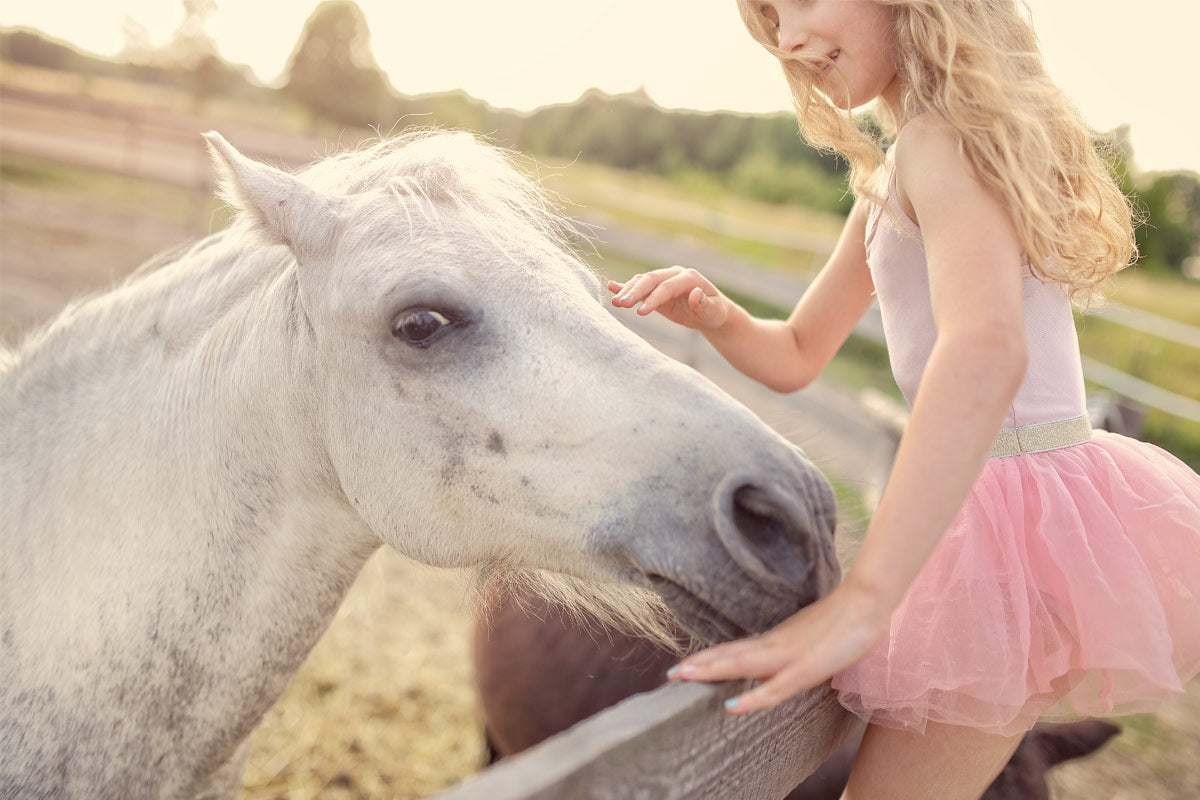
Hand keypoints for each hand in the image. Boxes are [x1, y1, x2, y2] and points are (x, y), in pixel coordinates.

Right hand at [607, 266, 727, 330]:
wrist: (710, 312)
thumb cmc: (714, 312)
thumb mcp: (714, 311)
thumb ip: (704, 303)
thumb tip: (695, 293)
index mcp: (689, 277)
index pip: (667, 286)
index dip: (653, 298)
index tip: (640, 312)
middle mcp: (674, 275)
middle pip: (651, 280)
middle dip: (635, 291)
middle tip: (621, 304)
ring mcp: (663, 280)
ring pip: (642, 281)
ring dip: (627, 290)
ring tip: (615, 302)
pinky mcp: (655, 289)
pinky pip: (640, 286)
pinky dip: (626, 286)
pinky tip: (611, 287)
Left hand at [667, 580, 890, 713]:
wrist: (866, 601)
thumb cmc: (844, 618)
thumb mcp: (811, 635)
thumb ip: (792, 647)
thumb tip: (779, 659)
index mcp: (778, 639)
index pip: (737, 648)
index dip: (711, 656)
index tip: (685, 664)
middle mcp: (776, 644)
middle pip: (731, 655)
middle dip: (700, 665)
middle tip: (670, 674)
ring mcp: (789, 656)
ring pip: (742, 666)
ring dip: (712, 671)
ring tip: (683, 677)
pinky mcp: (806, 669)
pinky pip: (774, 688)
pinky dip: (752, 698)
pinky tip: (732, 706)